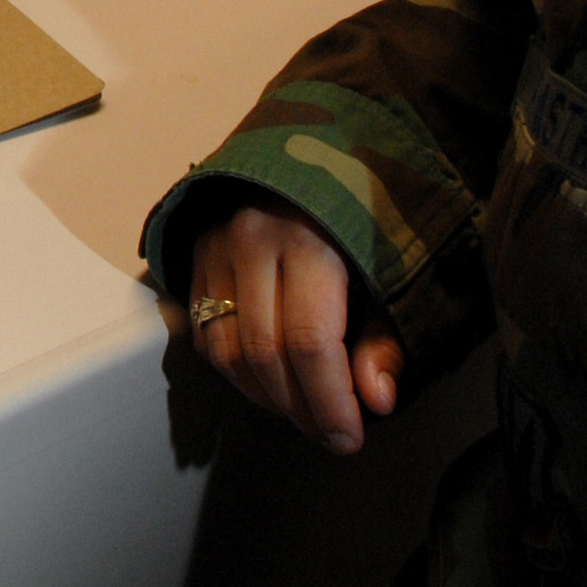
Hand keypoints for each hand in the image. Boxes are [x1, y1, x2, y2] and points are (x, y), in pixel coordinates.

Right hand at [191, 206, 401, 453]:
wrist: (310, 148)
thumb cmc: (362, 212)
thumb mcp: (391, 268)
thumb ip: (384, 336)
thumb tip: (377, 400)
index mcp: (310, 239)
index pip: (309, 342)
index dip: (329, 403)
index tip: (349, 438)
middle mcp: (252, 241)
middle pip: (264, 353)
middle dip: (300, 409)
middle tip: (330, 433)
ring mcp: (216, 249)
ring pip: (227, 352)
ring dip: (266, 398)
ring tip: (303, 413)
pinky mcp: (196, 258)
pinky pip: (207, 337)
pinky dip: (237, 373)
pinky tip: (270, 384)